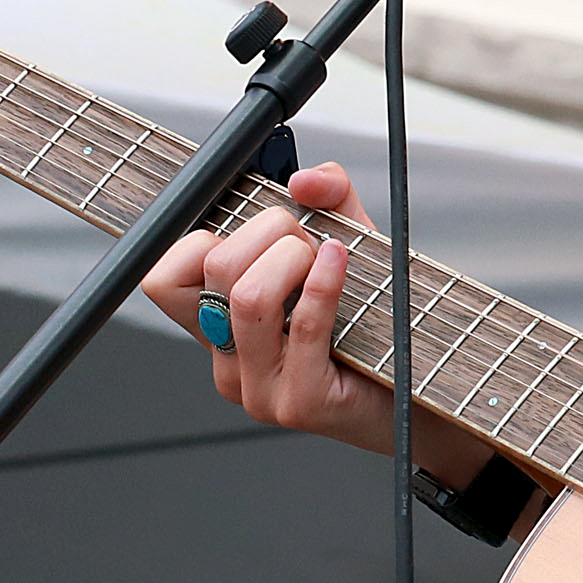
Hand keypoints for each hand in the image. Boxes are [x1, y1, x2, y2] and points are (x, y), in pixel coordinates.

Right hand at [141, 162, 396, 454]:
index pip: (164, 279)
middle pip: (213, 270)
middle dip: (270, 230)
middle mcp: (229, 362)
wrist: (418, 400)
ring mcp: (259, 389)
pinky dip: (324, 281)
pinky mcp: (299, 403)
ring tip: (327, 257)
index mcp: (222, 328)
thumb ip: (329, 201)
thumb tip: (304, 179)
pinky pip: (302, 325)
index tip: (257, 230)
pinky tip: (341, 260)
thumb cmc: (375, 328)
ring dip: (295, 256)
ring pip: (249, 296)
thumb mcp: (346, 250)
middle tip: (308, 240)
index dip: (204, 238)